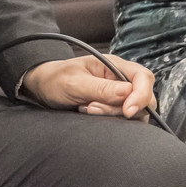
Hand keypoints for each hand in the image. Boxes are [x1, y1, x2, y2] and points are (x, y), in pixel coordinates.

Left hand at [20, 55, 155, 119]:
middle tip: (92, 108)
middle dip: (121, 108)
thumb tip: (129, 93)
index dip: (141, 95)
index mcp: (114, 65)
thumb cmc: (55, 79)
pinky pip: (124, 120)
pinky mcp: (114, 108)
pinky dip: (111, 122)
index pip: (143, 77)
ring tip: (87, 109)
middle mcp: (120, 79)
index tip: (127, 111)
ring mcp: (118, 95)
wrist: (42, 88)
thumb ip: (101, 88)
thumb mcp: (74, 82)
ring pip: (134, 112)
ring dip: (113, 115)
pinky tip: (90, 114)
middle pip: (143, 97)